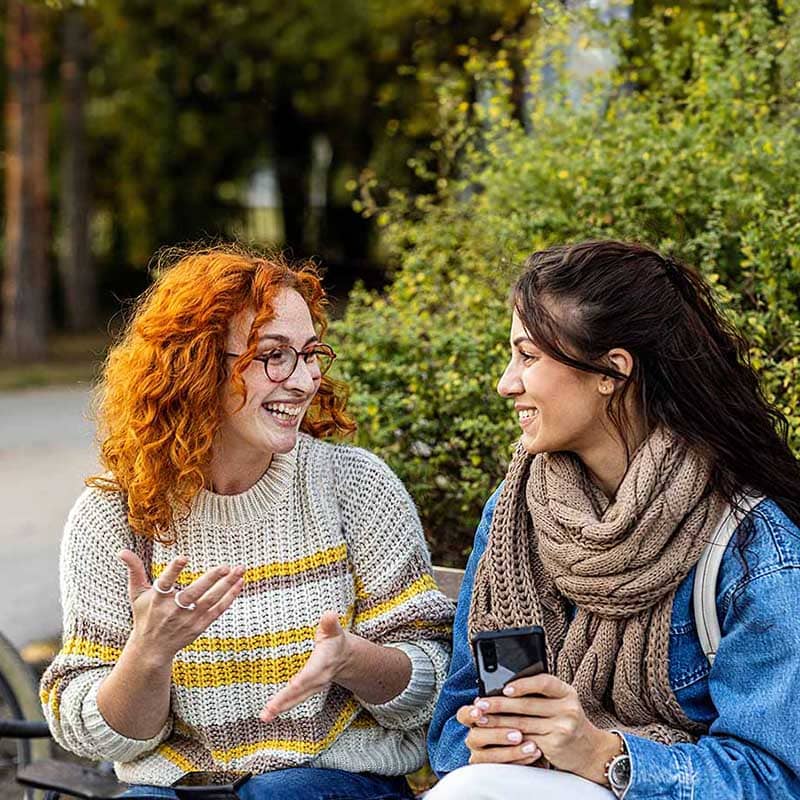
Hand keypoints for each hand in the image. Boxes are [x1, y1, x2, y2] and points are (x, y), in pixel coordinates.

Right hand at [118, 549, 244, 664]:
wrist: (151, 649)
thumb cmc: (145, 616)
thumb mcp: (137, 594)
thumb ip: (134, 571)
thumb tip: (122, 551)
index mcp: (157, 600)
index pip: (165, 582)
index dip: (173, 570)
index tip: (183, 557)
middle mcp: (173, 610)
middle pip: (193, 593)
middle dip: (210, 580)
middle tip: (225, 566)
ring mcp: (188, 620)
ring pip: (210, 601)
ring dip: (227, 585)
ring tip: (240, 570)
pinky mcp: (199, 626)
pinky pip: (217, 611)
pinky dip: (229, 598)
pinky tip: (239, 583)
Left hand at [260, 611, 351, 721]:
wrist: (344, 658)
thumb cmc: (335, 640)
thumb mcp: (334, 630)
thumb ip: (330, 623)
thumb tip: (330, 614)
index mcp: (323, 663)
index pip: (311, 673)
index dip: (302, 679)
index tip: (293, 684)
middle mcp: (318, 679)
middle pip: (300, 692)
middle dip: (284, 700)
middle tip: (269, 709)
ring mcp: (313, 688)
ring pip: (296, 700)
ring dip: (280, 708)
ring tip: (265, 716)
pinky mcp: (306, 692)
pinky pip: (294, 701)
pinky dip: (282, 707)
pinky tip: (269, 713)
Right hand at [455, 703, 541, 765]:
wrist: (542, 739)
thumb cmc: (526, 717)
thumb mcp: (519, 704)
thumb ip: (511, 698)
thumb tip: (512, 687)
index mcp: (477, 718)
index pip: (464, 715)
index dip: (469, 713)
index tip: (479, 710)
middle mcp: (476, 736)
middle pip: (474, 736)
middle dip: (497, 735)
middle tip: (517, 733)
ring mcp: (483, 755)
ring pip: (486, 757)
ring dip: (510, 751)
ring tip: (531, 745)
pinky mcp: (495, 770)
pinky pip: (501, 769)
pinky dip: (518, 760)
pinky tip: (533, 753)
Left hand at [466, 673, 620, 782]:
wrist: (590, 749)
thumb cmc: (567, 719)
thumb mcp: (561, 701)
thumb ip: (540, 692)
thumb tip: (504, 686)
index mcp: (567, 692)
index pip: (544, 682)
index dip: (523, 684)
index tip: (504, 688)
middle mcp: (567, 709)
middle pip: (527, 705)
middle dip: (500, 704)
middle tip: (481, 704)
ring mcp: (562, 728)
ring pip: (523, 724)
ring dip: (498, 722)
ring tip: (482, 718)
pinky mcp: (554, 745)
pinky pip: (527, 740)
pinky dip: (509, 738)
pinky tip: (496, 735)